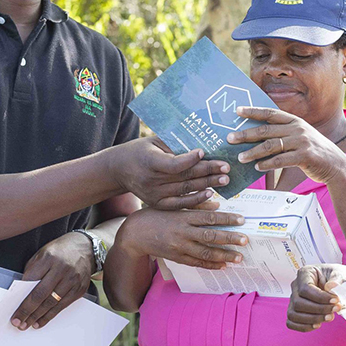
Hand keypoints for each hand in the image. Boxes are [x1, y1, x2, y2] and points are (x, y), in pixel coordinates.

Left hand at [12, 232, 94, 329]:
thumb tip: (21, 292)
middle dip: (27, 310)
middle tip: (18, 322)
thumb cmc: (60, 251)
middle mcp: (62, 269)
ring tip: (27, 324)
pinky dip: (50, 315)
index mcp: (49, 258)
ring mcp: (72, 280)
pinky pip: (62, 306)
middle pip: (41, 294)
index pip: (31, 281)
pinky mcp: (79, 289)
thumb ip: (32, 271)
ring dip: (38, 316)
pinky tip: (41, 321)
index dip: (20, 297)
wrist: (86, 248)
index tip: (13, 309)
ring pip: (52, 303)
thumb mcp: (42, 254)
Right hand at [108, 138, 230, 208]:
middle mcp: (151, 180)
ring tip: (224, 180)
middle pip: (184, 177)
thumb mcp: (153, 142)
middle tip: (226, 168)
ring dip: (207, 185)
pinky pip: (180, 204)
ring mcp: (154, 194)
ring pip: (185, 190)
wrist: (119, 170)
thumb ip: (173, 145)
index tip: (204, 152)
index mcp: (149, 161)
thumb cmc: (140, 151)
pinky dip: (196, 200)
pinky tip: (210, 194)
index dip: (190, 159)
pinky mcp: (157, 204)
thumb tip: (200, 146)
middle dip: (207, 172)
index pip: (173, 164)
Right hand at [118, 206, 247, 269]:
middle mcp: (182, 232)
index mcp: (183, 217)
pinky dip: (210, 264)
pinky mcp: (177, 258)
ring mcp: (179, 247)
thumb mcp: (173, 206)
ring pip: (205, 253)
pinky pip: (196, 263)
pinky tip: (222, 265)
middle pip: (210, 236)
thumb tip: (216, 205)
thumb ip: (195, 206)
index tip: (242, 220)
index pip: (209, 218)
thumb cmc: (155, 215)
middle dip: (229, 239)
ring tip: (238, 257)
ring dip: (223, 256)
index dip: (226, 219)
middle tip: (245, 240)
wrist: (135, 234)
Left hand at [228, 107, 345, 184]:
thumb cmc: (312, 151)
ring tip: (240, 158)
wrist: (335, 164)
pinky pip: (281, 160)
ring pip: (271, 146)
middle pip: (266, 130)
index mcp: (294, 121)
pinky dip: (267, 164)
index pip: (270, 113)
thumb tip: (257, 138)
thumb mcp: (299, 137)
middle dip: (246, 134)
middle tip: (230, 138)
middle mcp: (297, 128)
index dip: (253, 111)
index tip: (237, 111)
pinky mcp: (305, 156)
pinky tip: (257, 167)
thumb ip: (282, 135)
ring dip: (253, 152)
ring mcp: (302, 141)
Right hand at [286, 264, 345, 331]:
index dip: (320, 298)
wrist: (341, 284)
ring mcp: (293, 299)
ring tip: (329, 318)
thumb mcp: (343, 273)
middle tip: (335, 310)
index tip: (336, 301)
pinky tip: (318, 324)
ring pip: (293, 314)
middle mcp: (296, 286)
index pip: (305, 288)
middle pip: (298, 303)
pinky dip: (303, 326)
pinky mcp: (295, 310)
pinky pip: (292, 322)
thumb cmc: (340, 277)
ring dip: (312, 319)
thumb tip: (331, 286)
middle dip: (318, 310)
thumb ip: (338, 278)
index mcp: (305, 273)